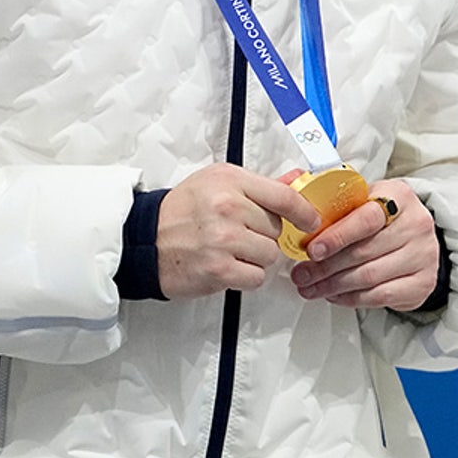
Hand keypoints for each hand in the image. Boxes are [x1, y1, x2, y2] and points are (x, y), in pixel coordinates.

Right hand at [155, 164, 318, 298]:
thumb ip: (262, 185)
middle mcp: (227, 207)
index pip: (284, 196)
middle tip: (240, 233)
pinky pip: (257, 277)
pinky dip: (247, 276)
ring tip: (232, 250)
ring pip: (270, 254)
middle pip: (277, 228)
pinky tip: (229, 266)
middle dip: (264, 234)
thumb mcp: (219, 183)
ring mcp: (223, 239)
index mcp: (230, 181)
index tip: (310, 221)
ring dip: (257, 257)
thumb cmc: (183, 211)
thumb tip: (299, 180)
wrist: (146, 240)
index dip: (305, 211)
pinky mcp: (219, 269)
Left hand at [289, 178, 438, 309]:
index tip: (312, 249)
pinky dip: (350, 298)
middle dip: (325, 266)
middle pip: (364, 251)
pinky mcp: (422, 283)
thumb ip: (339, 205)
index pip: (367, 218)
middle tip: (302, 273)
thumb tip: (297, 207)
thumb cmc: (386, 221)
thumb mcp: (367, 201)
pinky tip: (334, 294)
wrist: (418, 242)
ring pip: (369, 277)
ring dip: (333, 285)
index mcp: (399, 197)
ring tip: (311, 286)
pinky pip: (379, 296)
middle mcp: (416, 225)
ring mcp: (423, 255)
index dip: (337, 236)